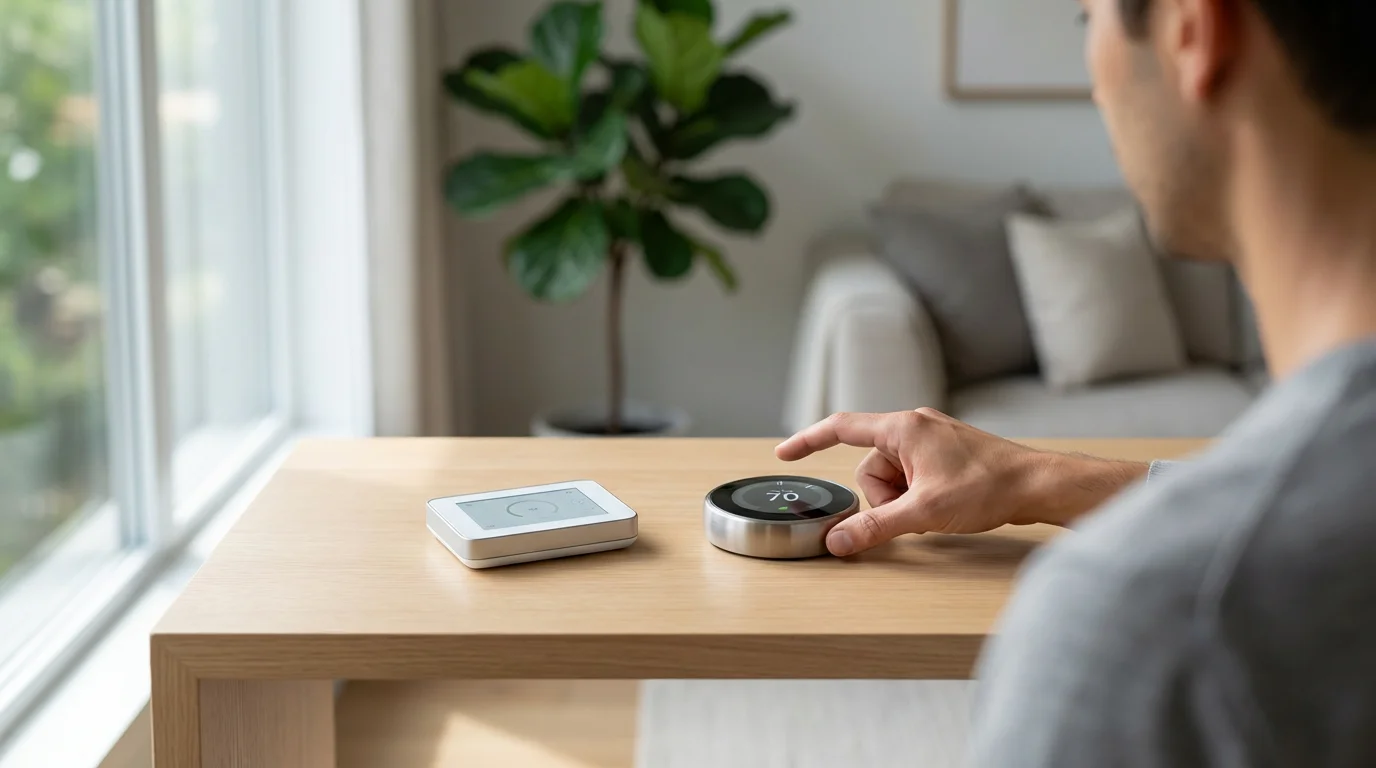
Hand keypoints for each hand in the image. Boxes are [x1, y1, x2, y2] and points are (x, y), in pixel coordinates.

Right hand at [776, 409, 1146, 555]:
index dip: (808, 442)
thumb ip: (875, 527)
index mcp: (902, 428)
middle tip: (913, 512)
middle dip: (883, 497)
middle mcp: (914, 426)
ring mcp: (931, 438)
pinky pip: (912, 477)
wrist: (1038, 485)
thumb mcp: (924, 513)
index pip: (840, 428)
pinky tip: (944, 506)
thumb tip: (838, 542)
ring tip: (934, 511)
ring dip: (903, 500)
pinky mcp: (945, 454)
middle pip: (869, 467)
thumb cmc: (988, 488)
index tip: (785, 454)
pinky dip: (917, 496)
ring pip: (892, 477)